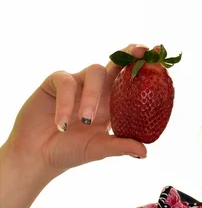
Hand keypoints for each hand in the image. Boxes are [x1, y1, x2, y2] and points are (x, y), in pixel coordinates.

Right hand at [4, 44, 149, 178]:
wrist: (37, 156)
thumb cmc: (70, 152)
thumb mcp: (99, 150)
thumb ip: (120, 147)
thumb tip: (144, 152)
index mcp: (113, 103)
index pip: (131, 80)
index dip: (143, 66)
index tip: (157, 52)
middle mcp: (97, 89)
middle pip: (115, 63)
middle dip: (129, 54)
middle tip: (140, 51)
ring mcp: (77, 83)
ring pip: (94, 72)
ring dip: (92, 96)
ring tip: (85, 121)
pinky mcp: (55, 82)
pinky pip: (66, 82)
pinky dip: (66, 104)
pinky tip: (62, 125)